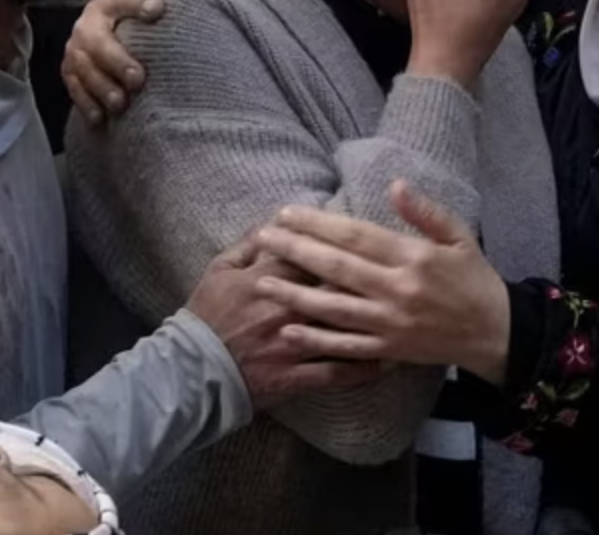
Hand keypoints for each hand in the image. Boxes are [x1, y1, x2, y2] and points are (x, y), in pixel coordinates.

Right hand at [62, 0, 187, 124]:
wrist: (105, 22)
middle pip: (97, 41)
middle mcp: (89, 24)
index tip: (159, 10)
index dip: (138, 2)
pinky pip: (73, 88)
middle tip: (139, 78)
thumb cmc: (133, 7)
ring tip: (122, 104)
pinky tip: (100, 119)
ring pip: (83, 68)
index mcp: (111, 0)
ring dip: (100, 87)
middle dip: (116, 60)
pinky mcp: (71, 71)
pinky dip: (85, 103)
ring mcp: (77, 49)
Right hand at [187, 232, 382, 409]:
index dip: (342, 246)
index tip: (365, 242)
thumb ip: (248, 244)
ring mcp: (296, 345)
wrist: (191, 369)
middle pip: (339, 288)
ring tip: (407, 319)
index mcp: (271, 279)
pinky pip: (338, 374)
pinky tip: (389, 362)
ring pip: (345, 331)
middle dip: (369, 281)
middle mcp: (290, 309)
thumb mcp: (220, 269)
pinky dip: (365, 370)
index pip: (315, 253)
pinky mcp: (297, 377)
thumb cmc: (205, 314)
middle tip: (398, 275)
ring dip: (379, 325)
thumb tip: (274, 221)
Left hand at [252, 181, 511, 386]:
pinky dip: (317, 341)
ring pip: (334, 308)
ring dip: (294, 295)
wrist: (496, 333)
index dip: (318, 224)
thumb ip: (426, 211)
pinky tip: (288, 330)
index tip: (287, 213)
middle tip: (263, 238)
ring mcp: (391, 324)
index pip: (356, 236)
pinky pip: (347, 347)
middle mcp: (397, 290)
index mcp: (413, 257)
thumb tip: (394, 184)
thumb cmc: (474, 278)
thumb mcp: (459, 236)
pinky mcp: (389, 351)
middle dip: (295, 252)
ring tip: (261, 283)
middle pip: (336, 268)